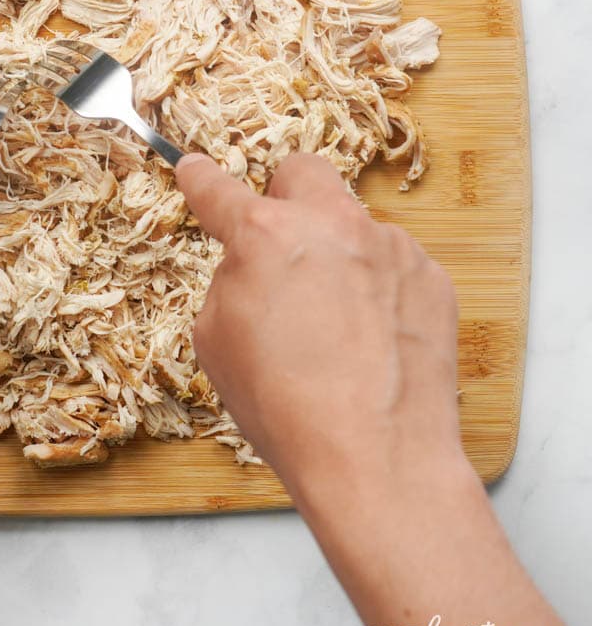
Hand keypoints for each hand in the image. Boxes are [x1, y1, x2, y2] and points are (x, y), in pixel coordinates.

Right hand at [176, 151, 460, 495]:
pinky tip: (373, 339)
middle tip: (281, 244)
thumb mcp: (217, 341)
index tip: (194, 169)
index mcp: (265, 236)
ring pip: (351, 226)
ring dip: (336, 254)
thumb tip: (253, 267)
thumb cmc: (284, 405)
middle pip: (302, 172)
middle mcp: (331, 225)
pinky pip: (391, 263)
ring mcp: (389, 246)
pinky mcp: (431, 276)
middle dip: (284, 196)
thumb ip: (230, 282)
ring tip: (336, 324)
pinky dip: (377, 288)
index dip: (200, 178)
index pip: (219, 190)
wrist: (377, 456)